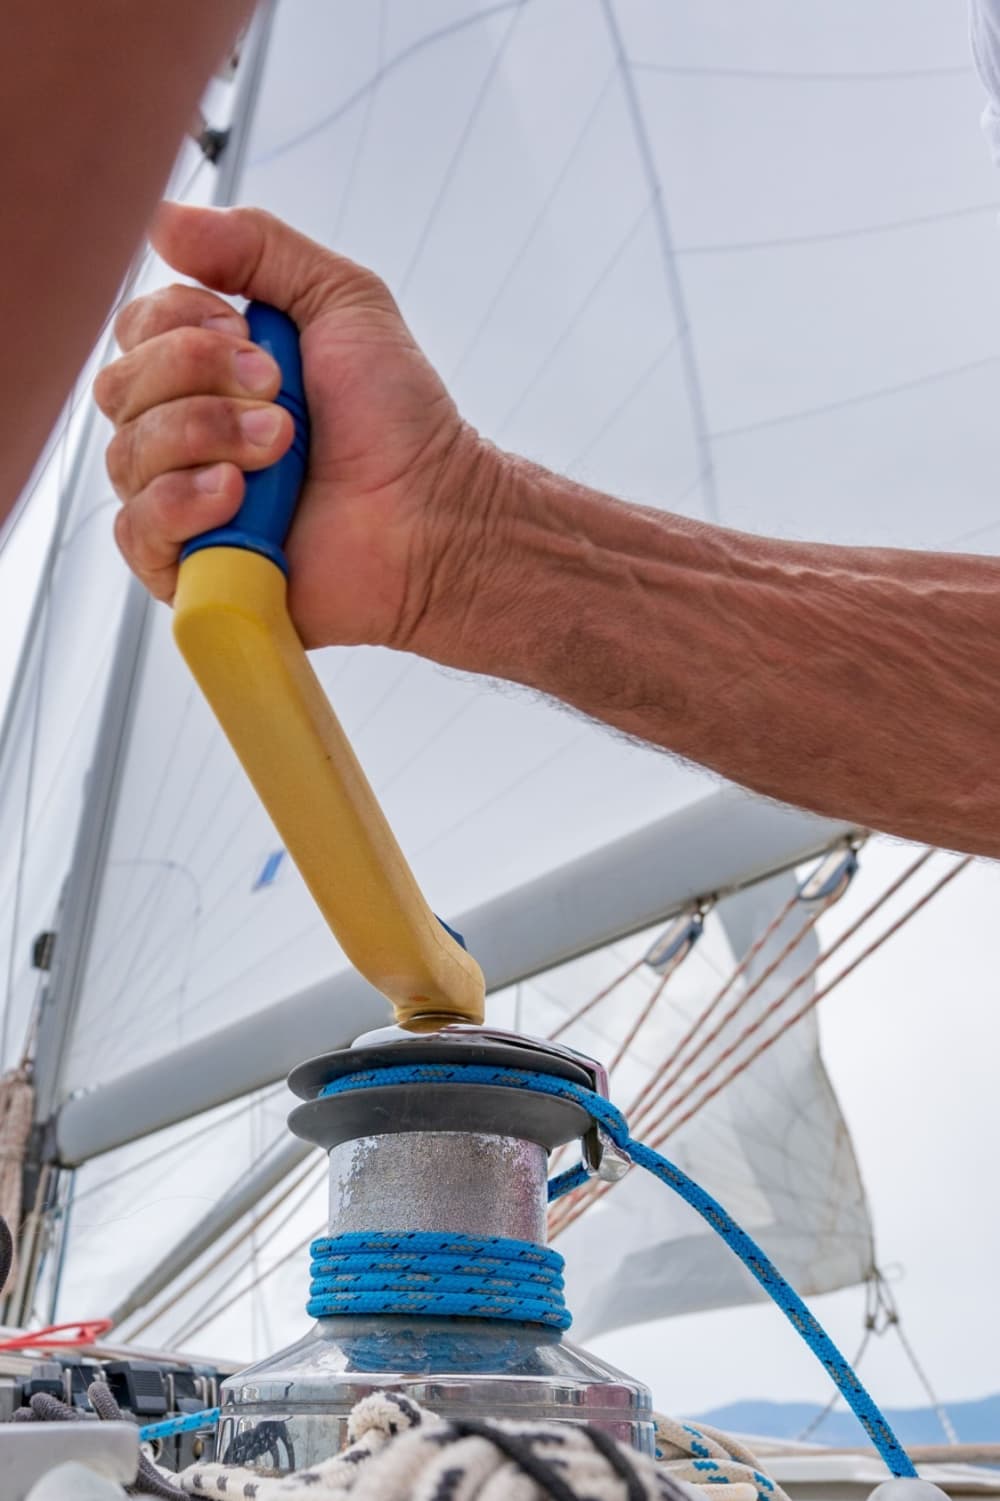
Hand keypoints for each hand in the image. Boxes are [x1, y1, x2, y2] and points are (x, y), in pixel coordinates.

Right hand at [94, 203, 494, 650]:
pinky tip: (235, 497)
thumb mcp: (340, 300)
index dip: (179, 324)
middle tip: (279, 397)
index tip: (249, 333)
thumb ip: (258, 247)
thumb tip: (166, 220)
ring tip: (281, 450)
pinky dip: (182, 503)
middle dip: (199, 378)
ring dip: (206, 436)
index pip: (136, 330)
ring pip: (127, 454)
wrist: (432, 512)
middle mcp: (186, 435)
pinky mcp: (190, 569)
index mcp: (209, 374)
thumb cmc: (399, 421)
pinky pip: (136, 529)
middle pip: (120, 387)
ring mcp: (184, 505)